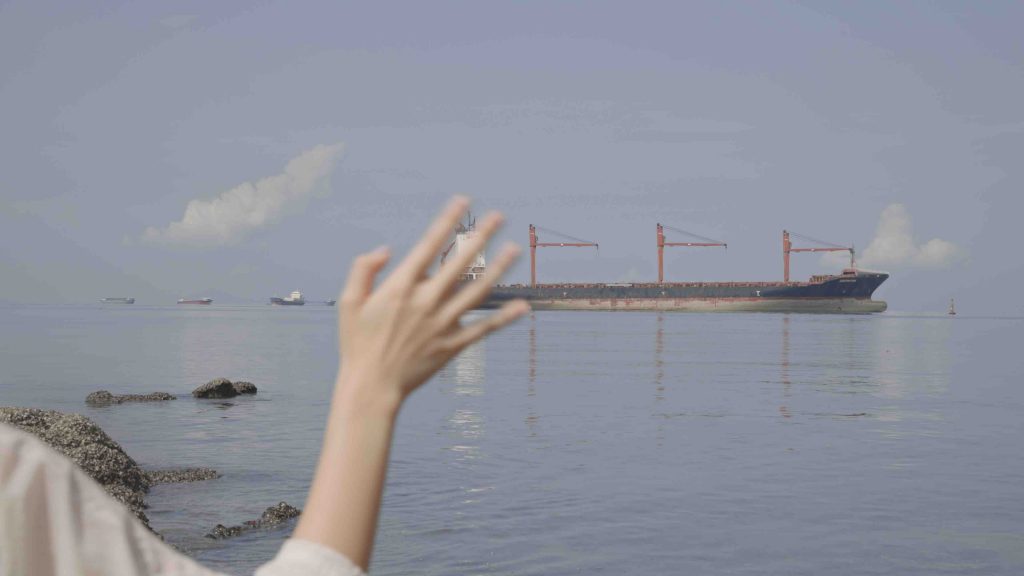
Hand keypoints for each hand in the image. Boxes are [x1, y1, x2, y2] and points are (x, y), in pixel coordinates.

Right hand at [334, 196, 528, 413]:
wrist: (371, 387)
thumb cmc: (357, 343)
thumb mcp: (349, 302)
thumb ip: (364, 270)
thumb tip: (387, 250)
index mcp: (401, 287)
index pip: (430, 245)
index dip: (447, 220)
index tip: (463, 201)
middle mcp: (426, 301)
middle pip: (461, 262)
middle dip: (481, 236)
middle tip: (499, 217)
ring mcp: (442, 323)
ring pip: (478, 290)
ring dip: (499, 268)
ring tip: (515, 249)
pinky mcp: (453, 345)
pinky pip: (484, 328)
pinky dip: (505, 318)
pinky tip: (524, 306)